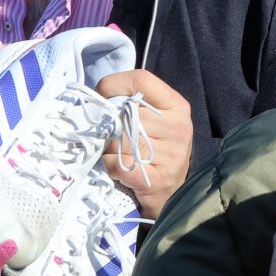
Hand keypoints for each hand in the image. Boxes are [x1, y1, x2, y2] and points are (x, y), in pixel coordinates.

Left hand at [95, 69, 193, 218]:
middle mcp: (178, 127)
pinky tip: (119, 170)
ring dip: (109, 149)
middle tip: (113, 137)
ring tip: (119, 155)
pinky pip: (117, 164)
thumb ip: (136, 104)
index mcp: (177, 107)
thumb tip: (98, 97)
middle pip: (125, 114)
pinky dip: (110, 167)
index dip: (114, 84)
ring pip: (117, 140)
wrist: (172, 195)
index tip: (101, 95)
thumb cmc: (159, 151)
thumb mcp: (159, 120)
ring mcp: (171, 155)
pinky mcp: (157, 179)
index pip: (141, 80)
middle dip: (111, 126)